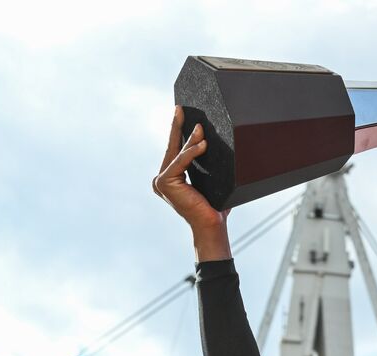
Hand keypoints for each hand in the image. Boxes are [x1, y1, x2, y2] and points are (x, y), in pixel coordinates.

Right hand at [153, 107, 231, 260]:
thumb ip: (207, 165)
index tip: (180, 114)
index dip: (178, 132)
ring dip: (190, 140)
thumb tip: (212, 143)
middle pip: (173, 148)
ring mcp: (161, 181)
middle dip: (177, 127)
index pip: (176, 151)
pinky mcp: (164, 183)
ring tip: (200, 127)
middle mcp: (161, 180)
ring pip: (178, 154)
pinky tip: (203, 144)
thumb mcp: (211, 181)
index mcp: (171, 179)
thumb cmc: (216, 207)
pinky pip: (181, 162)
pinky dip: (192, 153)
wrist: (213, 226)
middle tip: (180, 108)